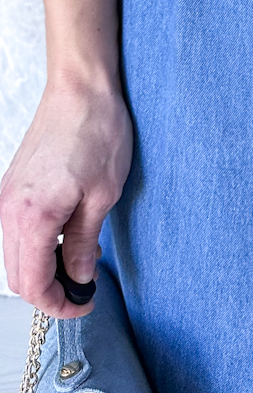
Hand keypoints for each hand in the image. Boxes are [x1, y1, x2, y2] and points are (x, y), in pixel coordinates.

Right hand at [0, 79, 132, 316]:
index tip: (83, 305)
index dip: (58, 305)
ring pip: (15, 254)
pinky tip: (66, 235)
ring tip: (80, 260)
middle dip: (49, 291)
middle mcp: (10, 209)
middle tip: (83, 290)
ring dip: (42, 267)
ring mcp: (7, 196)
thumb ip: (85, 242)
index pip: (34, 284)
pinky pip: (16, 230)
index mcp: (33, 216)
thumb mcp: (103, 194)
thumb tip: (80, 276)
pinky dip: (36, 244)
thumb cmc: (97, 131)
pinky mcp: (12, 184)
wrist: (80, 87)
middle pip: (18, 275)